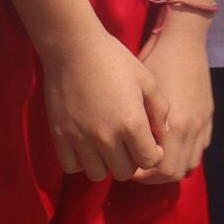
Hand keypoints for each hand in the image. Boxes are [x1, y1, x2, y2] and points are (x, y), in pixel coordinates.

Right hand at [39, 26, 165, 181]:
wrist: (75, 50)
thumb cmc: (115, 61)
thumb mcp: (147, 81)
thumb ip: (160, 110)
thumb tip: (163, 134)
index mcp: (132, 123)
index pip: (149, 160)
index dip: (153, 154)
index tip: (150, 144)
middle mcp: (106, 137)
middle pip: (124, 172)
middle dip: (132, 162)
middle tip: (130, 145)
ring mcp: (80, 139)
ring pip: (98, 174)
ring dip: (106, 164)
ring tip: (109, 147)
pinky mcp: (60, 137)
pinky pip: (72, 167)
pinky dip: (82, 162)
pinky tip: (88, 145)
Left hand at [134, 16, 212, 182]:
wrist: (183, 40)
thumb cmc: (155, 63)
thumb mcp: (141, 95)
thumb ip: (139, 126)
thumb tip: (127, 148)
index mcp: (174, 126)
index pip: (163, 170)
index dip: (144, 175)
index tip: (130, 164)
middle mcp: (192, 129)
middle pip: (176, 172)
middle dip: (156, 175)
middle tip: (138, 164)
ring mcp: (203, 122)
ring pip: (191, 162)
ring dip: (173, 165)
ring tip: (156, 155)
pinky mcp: (209, 115)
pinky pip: (201, 146)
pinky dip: (187, 152)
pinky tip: (173, 142)